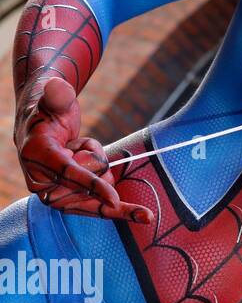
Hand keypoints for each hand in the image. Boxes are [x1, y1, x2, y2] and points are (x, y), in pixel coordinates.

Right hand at [14, 77, 152, 223]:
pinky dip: (120, 212)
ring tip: (80, 153)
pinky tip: (144, 216)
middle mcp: (40, 181)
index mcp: (36, 155)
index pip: (69, 172)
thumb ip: (57, 95)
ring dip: (100, 172)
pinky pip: (97, 210)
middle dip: (95, 162)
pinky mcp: (65, 202)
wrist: (41, 130)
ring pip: (96, 195)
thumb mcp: (55, 100)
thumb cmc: (50, 111)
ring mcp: (52, 195)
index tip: (114, 199)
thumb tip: (57, 86)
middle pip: (89, 184)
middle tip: (75, 143)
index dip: (92, 185)